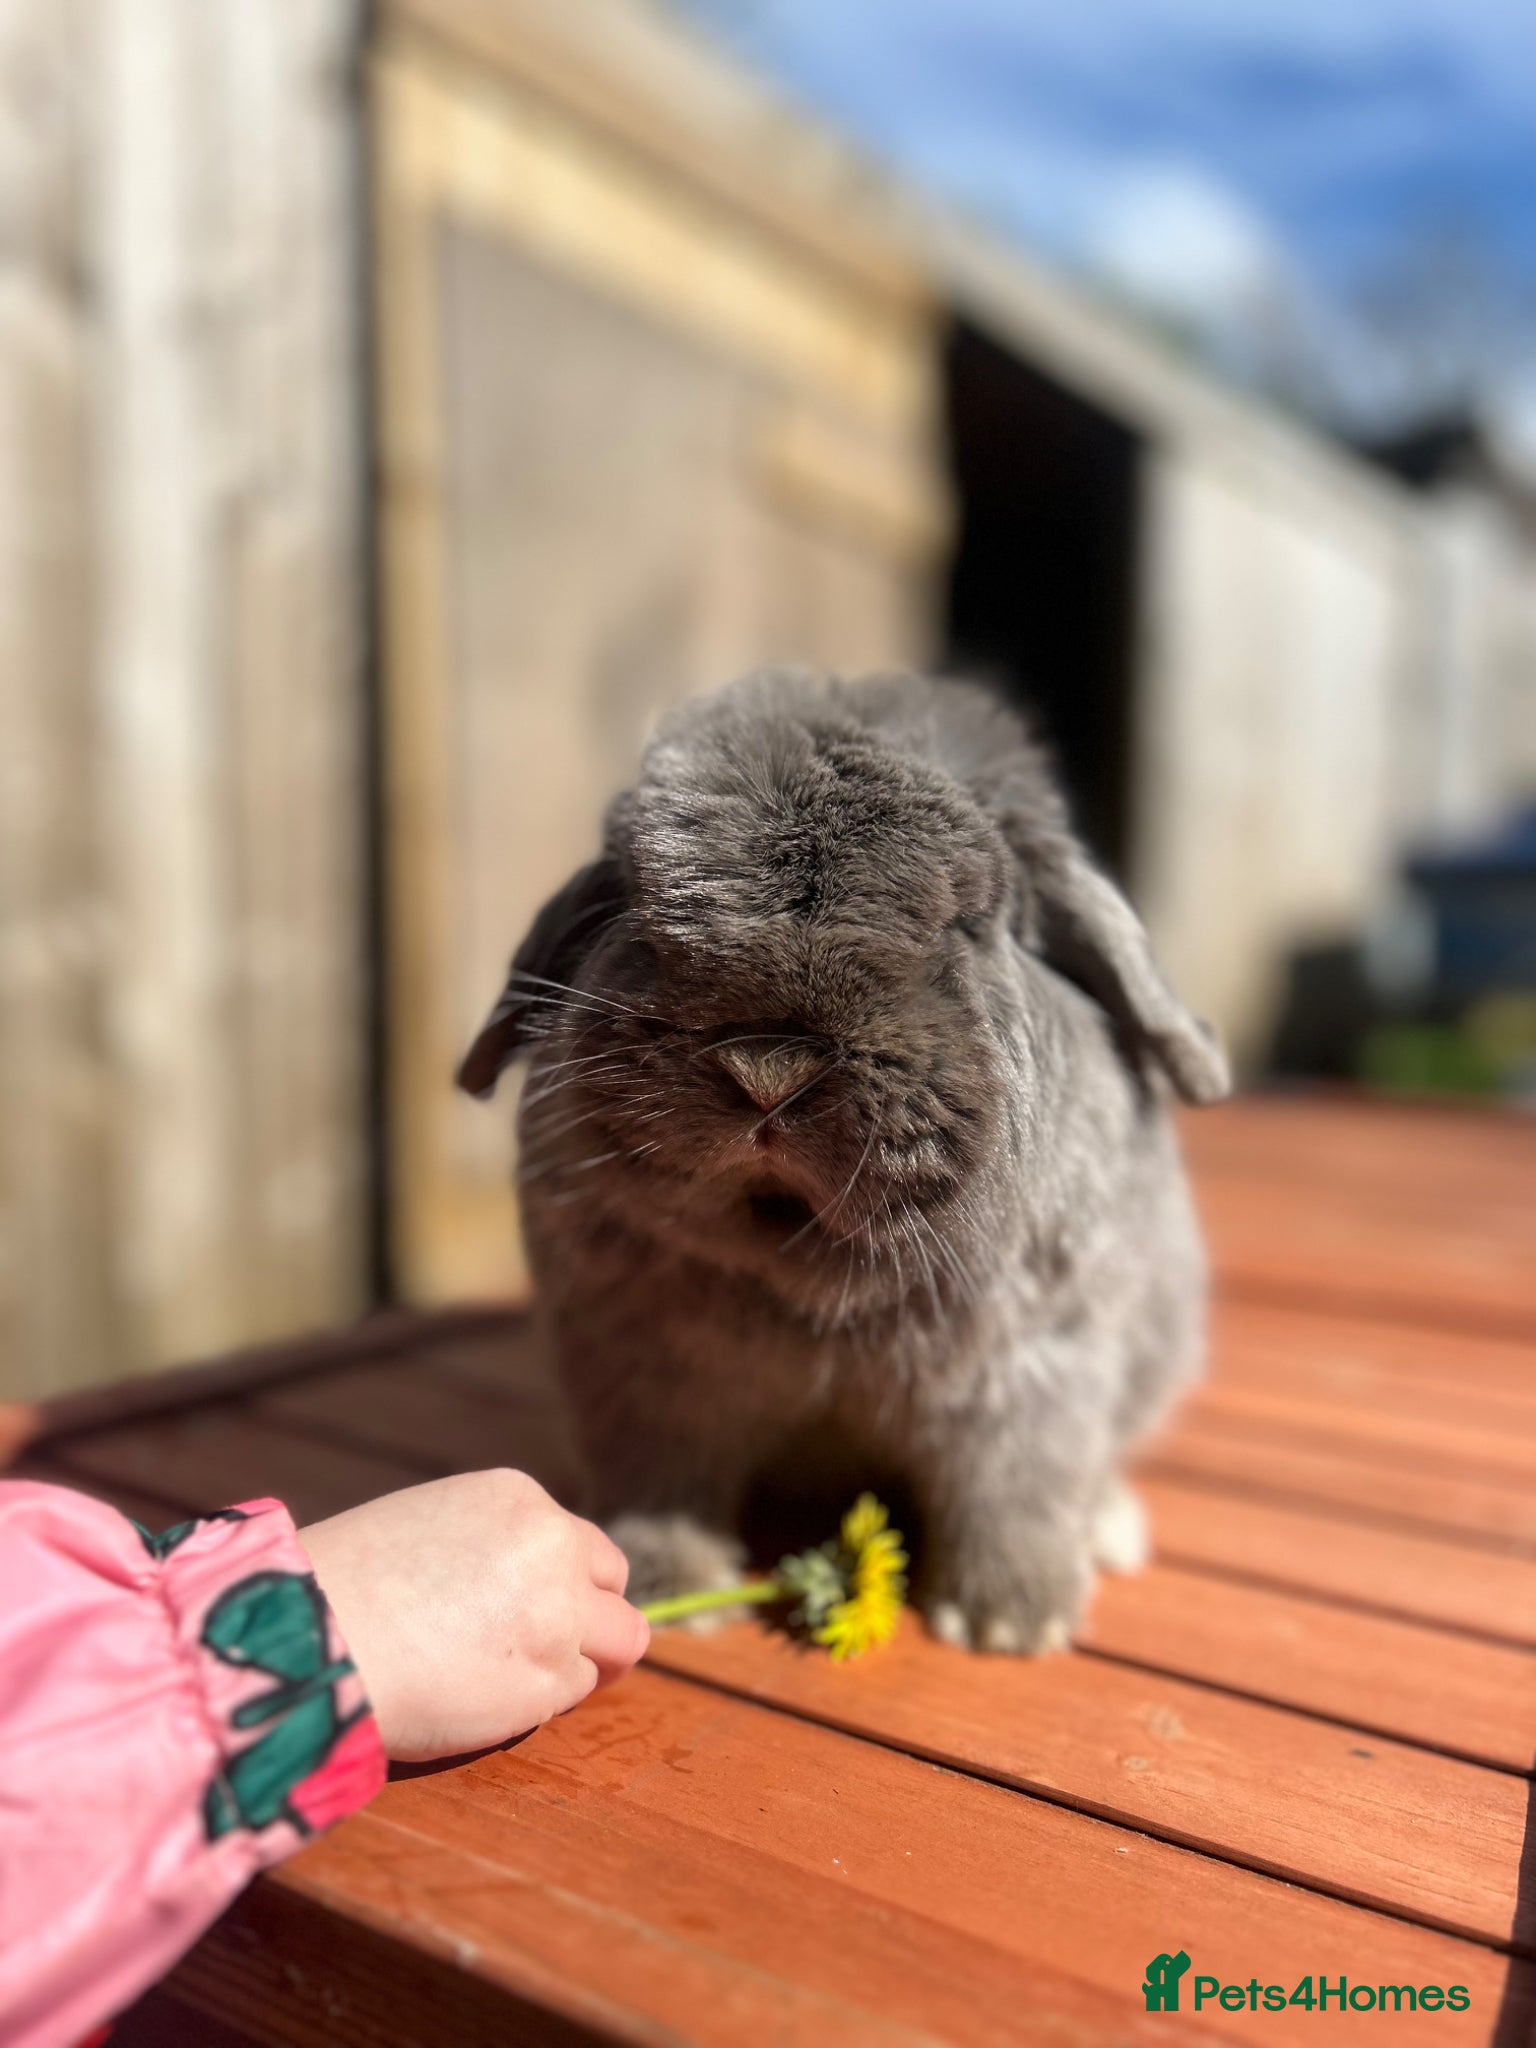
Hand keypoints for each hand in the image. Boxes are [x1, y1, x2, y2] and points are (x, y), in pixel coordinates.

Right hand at [298, 1468, 648, 1760]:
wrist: (312, 1635)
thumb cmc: (346, 1587)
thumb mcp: (430, 1525)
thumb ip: (492, 1545)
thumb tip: (524, 1583)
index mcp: (518, 1499)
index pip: (578, 1543)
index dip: (564, 1583)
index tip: (537, 1610)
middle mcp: (552, 1545)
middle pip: (614, 1587)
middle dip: (591, 1620)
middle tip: (547, 1651)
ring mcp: (560, 1611)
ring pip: (616, 1644)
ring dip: (575, 1665)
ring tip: (506, 1679)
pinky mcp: (551, 1677)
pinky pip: (573, 1694)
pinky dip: (540, 1703)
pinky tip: (482, 1699)